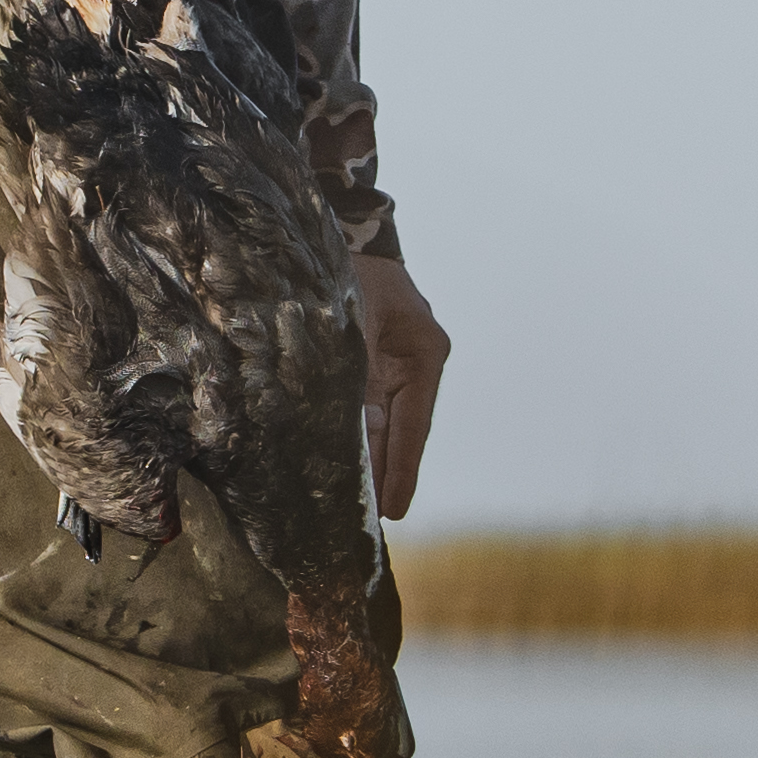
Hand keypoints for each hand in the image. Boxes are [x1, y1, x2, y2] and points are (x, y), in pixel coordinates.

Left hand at [354, 254, 447, 519]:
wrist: (331, 234)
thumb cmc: (349, 269)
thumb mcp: (354, 318)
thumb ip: (356, 373)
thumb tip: (359, 430)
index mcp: (426, 350)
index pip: (414, 423)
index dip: (401, 467)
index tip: (394, 510)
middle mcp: (413, 363)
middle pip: (398, 429)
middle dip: (384, 473)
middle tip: (372, 523)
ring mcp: (391, 365)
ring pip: (378, 423)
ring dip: (367, 459)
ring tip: (356, 506)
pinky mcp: (366, 365)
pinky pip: (361, 408)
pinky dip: (351, 434)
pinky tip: (340, 462)